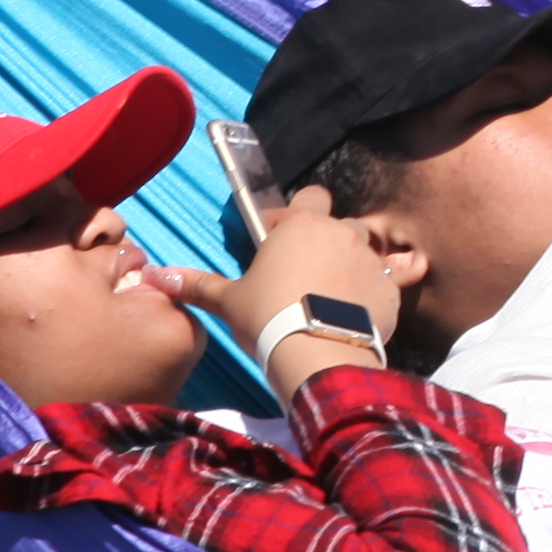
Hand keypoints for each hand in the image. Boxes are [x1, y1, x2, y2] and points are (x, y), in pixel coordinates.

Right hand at [160, 188, 424, 388]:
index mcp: (302, 225)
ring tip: (335, 293)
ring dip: (353, 263)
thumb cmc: (268, 318)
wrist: (316, 355)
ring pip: (366, 250)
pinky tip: (372, 304)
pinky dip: (383, 288)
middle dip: (326, 240)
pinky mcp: (391, 289)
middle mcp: (341, 233)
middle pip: (338, 224)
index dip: (293, 216)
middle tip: (305, 271)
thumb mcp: (229, 302)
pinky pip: (392, 279)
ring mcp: (370, 260)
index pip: (308, 197)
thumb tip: (158, 276)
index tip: (276, 239)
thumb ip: (199, 285)